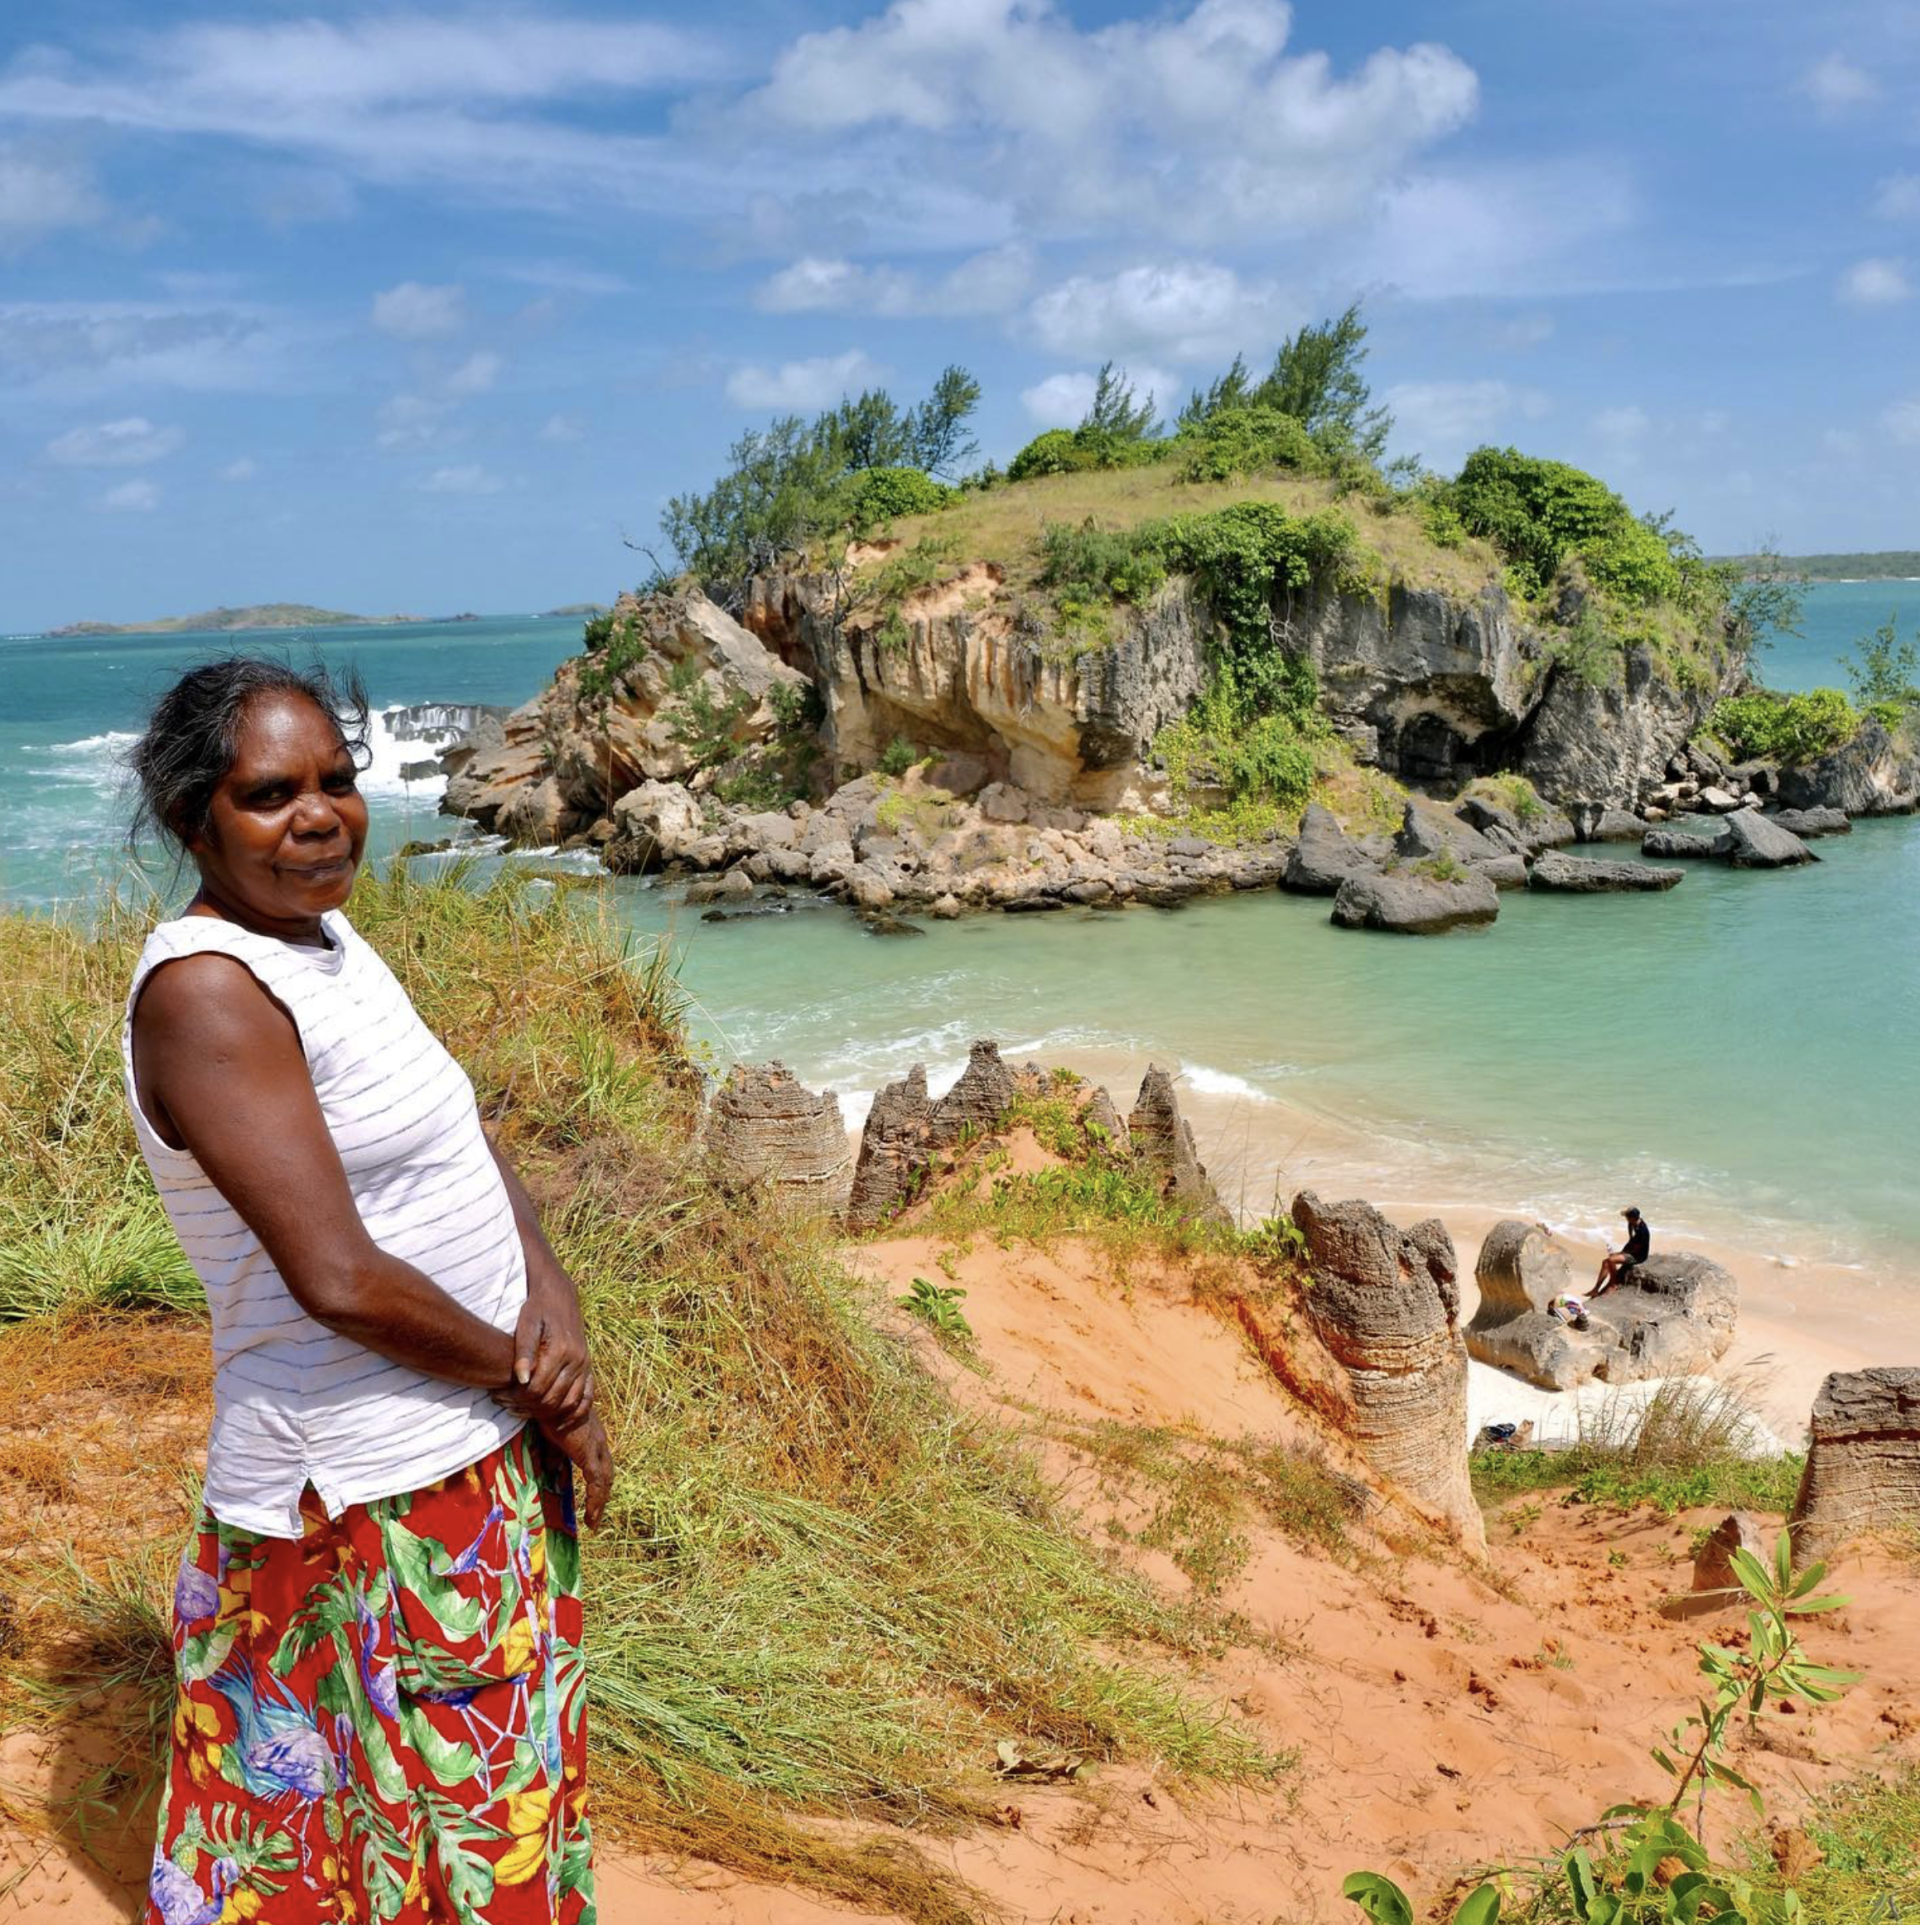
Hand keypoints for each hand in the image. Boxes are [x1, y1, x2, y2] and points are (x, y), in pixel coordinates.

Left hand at [504, 1274, 593, 1430]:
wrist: (559, 1296)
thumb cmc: (537, 1309)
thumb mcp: (526, 1325)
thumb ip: (524, 1352)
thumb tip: (522, 1379)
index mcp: (561, 1350)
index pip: (537, 1388)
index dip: (515, 1398)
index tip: (498, 1396)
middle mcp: (577, 1360)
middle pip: (551, 1399)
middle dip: (525, 1407)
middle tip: (504, 1404)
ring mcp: (585, 1365)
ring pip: (567, 1403)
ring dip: (544, 1412)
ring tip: (520, 1409)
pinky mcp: (588, 1368)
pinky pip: (584, 1398)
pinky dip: (570, 1413)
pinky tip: (552, 1417)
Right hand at [544, 1410, 612, 1529]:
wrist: (551, 1398)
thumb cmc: (549, 1412)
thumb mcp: (552, 1436)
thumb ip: (554, 1453)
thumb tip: (551, 1469)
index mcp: (591, 1435)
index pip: (599, 1463)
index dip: (598, 1481)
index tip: (593, 1498)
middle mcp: (598, 1441)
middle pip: (606, 1473)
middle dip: (602, 1494)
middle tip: (595, 1515)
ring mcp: (596, 1447)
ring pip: (604, 1480)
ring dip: (600, 1502)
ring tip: (593, 1521)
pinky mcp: (588, 1454)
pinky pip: (596, 1483)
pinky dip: (595, 1500)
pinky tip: (590, 1515)